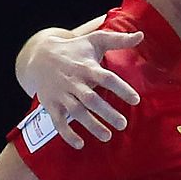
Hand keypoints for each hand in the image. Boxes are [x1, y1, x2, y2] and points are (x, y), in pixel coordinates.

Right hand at [29, 30, 143, 147]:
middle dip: (106, 112)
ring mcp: (61, 94)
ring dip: (91, 125)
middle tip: (123, 124)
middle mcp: (74, 82)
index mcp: (86, 67)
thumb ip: (118, 40)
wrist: (39, 55)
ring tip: (107, 136)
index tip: (136, 100)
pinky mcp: (51, 104)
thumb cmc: (75, 49)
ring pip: (76, 112)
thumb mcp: (95, 40)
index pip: (106, 78)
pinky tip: (80, 144)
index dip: (121, 88)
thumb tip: (141, 34)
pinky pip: (58, 121)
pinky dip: (67, 134)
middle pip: (91, 99)